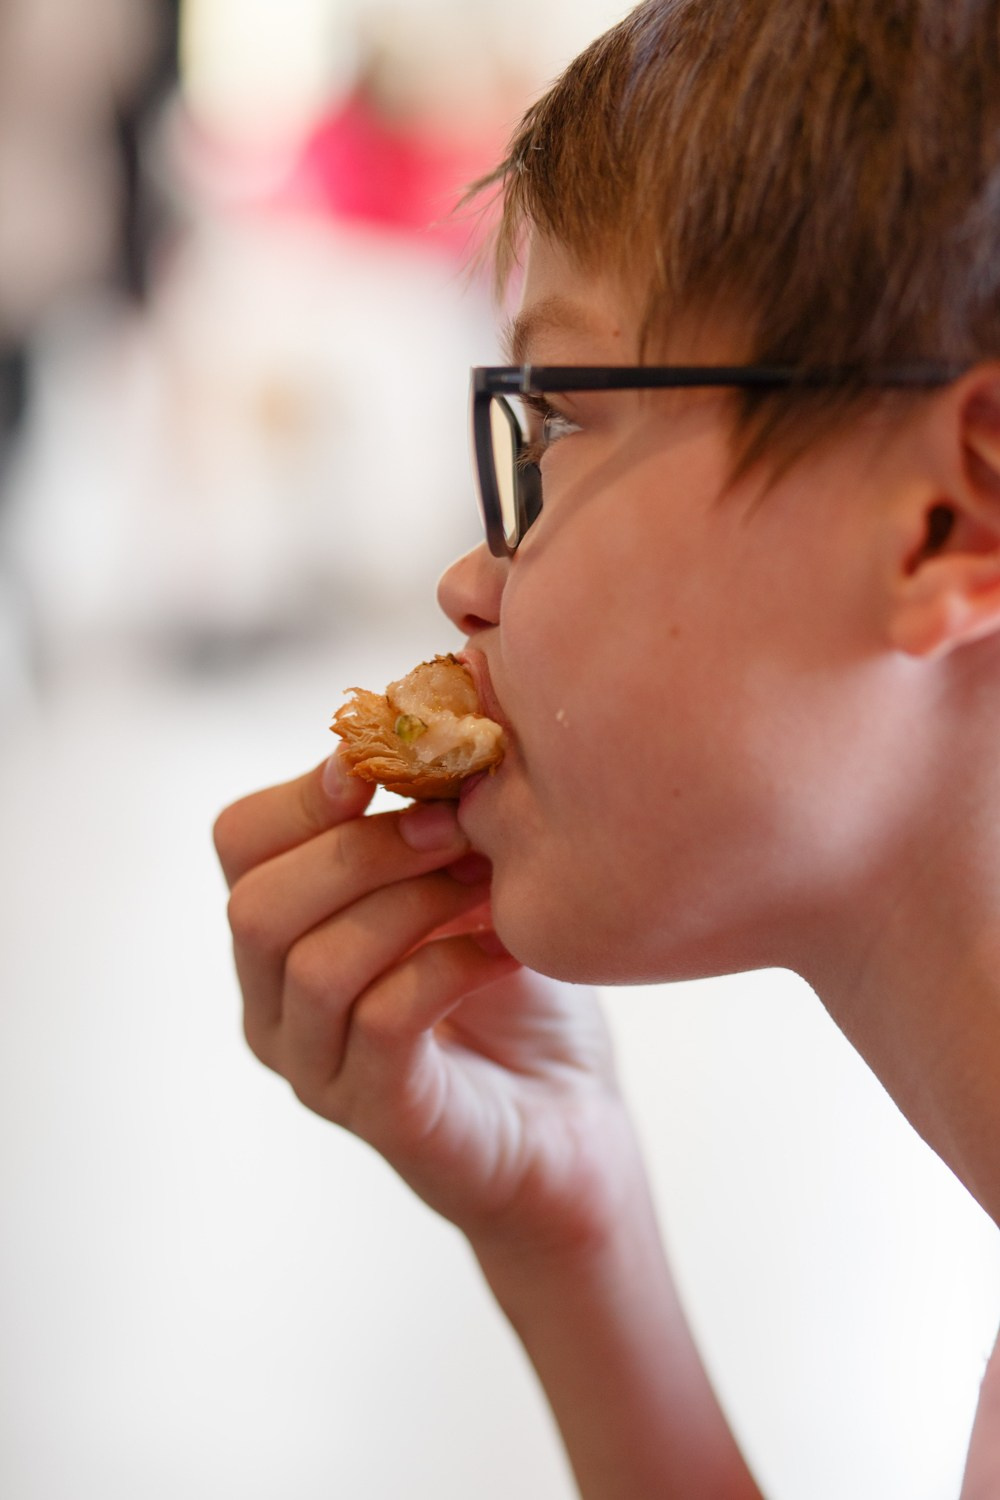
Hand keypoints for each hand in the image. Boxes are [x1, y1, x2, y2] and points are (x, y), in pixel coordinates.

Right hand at [213, 756, 632, 1253]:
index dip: (299, 793)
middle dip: (360, 848)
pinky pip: (382, 1020)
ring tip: (490, 883)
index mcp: (280, 937)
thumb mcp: (470, 883)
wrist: (568, 1123)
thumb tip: (436, 726)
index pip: (238, 844)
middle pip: (256, 905)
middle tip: (455, 824)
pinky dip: (450, 965)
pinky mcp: (378, 1113)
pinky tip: (509, 951)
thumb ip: (434, 819)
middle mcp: (273, 1007)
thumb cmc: (512, 993)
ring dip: (410, 902)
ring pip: (316, 963)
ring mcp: (316, 1069)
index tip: (378, 762)